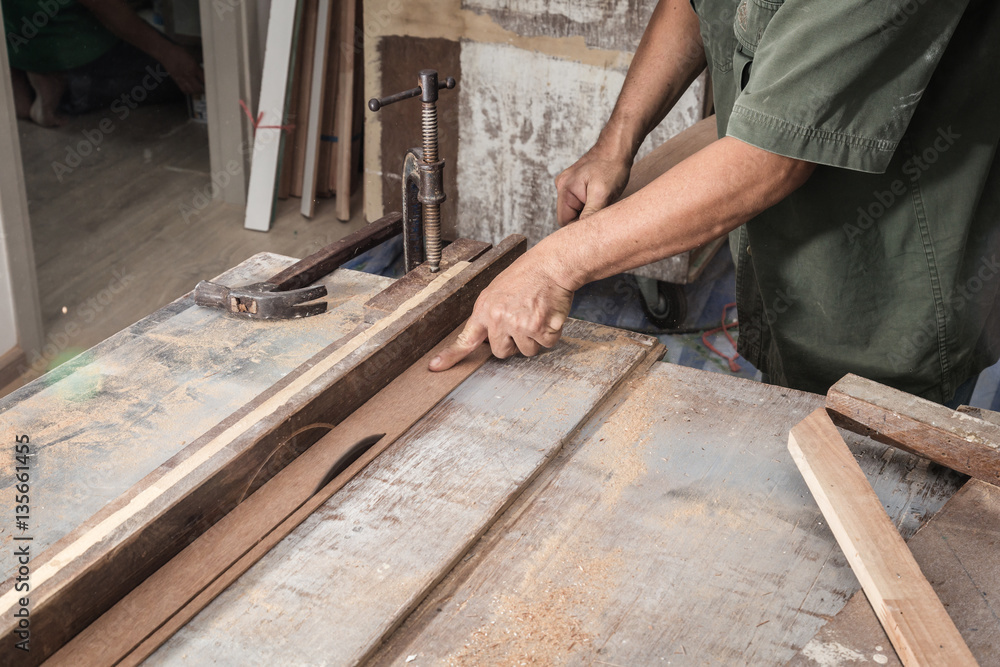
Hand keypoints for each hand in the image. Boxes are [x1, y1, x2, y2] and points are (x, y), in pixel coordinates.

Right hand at [161, 45, 204, 95]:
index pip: (204, 79)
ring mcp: (182, 78)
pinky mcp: (176, 80)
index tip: (210, 84)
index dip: (208, 83)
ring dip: (196, 92)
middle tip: (205, 90)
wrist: (166, 52)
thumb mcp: (192, 57)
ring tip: (198, 91)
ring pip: (191, 90)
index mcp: (194, 67)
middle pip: (198, 88)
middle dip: (203, 90)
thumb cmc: (178, 52)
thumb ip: (197, 66)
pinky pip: (183, 89)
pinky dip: (188, 91)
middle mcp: (188, 74)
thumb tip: (202, 72)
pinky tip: (190, 90)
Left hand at [429, 252, 574, 370]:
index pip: (466, 338)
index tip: (435, 366)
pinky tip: (549, 314)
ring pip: (527, 351)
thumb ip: (490, 313)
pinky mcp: (538, 328)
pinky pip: (546, 344)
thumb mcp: (497, 290)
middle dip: (514, 342)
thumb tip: (488, 335)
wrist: (551, 264)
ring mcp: (518, 324)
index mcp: (485, 309)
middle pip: (501, 352)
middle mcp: (498, 318)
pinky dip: (551, 333)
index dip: (451, 356)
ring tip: (537, 314)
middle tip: (523, 321)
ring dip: (535, 338)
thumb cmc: (528, 274)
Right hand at [555, 146, 631, 225]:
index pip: (564, 221)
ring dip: (588, 210)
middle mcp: (562, 186)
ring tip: (603, 201)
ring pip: (575, 209)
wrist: (617, 148)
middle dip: (584, 217)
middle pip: (569, 215)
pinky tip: (601, 197)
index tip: (596, 223)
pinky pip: (579, 201)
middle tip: (602, 211)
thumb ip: (589, 214)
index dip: (579, 226)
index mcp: (564, 189)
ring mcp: (568, 184)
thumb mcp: (602, 194)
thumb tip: (582, 234)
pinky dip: (590, 203)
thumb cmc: (611, 167)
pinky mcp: (576, 183)